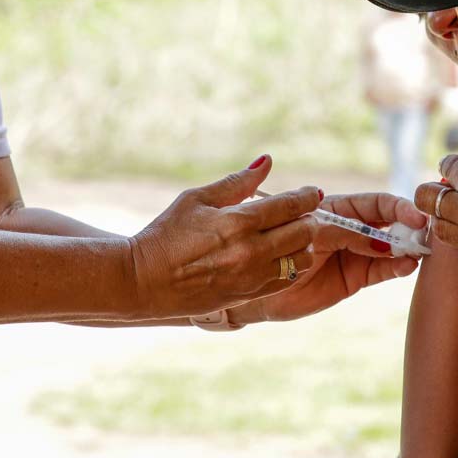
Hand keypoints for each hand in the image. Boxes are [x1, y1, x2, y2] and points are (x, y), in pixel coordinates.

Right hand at [128, 156, 320, 317]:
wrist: (144, 281)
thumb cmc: (167, 234)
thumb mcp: (197, 198)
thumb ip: (237, 181)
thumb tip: (267, 161)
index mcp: (238, 222)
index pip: (290, 205)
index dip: (308, 196)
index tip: (313, 192)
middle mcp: (251, 251)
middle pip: (305, 231)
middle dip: (308, 218)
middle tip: (301, 212)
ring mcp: (252, 277)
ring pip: (303, 258)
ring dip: (304, 244)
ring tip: (291, 235)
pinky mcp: (249, 295)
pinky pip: (288, 279)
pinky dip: (292, 265)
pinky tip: (280, 256)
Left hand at [229, 192, 423, 323]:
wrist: (256, 289)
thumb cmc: (274, 250)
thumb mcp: (307, 234)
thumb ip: (340, 230)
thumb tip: (372, 233)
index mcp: (337, 209)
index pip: (375, 203)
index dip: (397, 207)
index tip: (415, 216)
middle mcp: (351, 229)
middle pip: (389, 224)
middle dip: (409, 227)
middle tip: (426, 235)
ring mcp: (356, 254)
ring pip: (390, 248)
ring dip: (407, 248)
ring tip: (420, 252)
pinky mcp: (356, 278)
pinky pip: (382, 270)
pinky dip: (397, 268)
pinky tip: (407, 266)